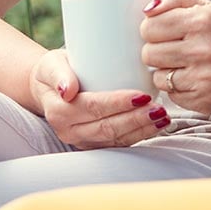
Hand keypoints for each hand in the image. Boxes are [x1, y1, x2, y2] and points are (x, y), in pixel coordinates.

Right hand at [29, 49, 170, 149]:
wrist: (47, 89)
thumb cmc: (54, 71)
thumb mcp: (51, 64)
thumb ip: (58, 74)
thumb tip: (67, 90)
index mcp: (59, 111)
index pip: (93, 108)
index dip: (118, 103)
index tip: (141, 95)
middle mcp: (69, 131)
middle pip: (107, 127)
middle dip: (136, 120)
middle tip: (159, 109)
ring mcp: (82, 141)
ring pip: (116, 139)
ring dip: (142, 130)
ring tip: (163, 117)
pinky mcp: (94, 145)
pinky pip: (119, 144)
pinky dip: (139, 135)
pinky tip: (156, 126)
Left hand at [140, 0, 210, 114]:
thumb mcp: (202, 6)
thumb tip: (147, 10)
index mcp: (200, 21)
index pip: (148, 28)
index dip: (153, 29)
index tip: (166, 31)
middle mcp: (203, 50)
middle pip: (148, 54)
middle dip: (157, 50)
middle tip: (176, 48)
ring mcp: (204, 79)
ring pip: (157, 78)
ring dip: (166, 71)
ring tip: (185, 64)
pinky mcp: (205, 101)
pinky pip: (171, 95)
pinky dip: (178, 88)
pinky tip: (194, 78)